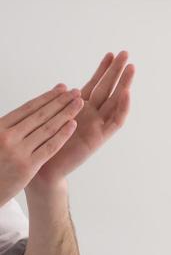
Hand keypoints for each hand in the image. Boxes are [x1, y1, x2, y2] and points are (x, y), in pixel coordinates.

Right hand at [0, 86, 82, 202]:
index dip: (47, 97)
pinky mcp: (27, 166)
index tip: (61, 88)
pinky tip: (73, 124)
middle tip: (76, 92)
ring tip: (79, 103)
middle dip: (60, 101)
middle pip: (40, 115)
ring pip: (47, 128)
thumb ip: (8, 125)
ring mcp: (18, 151)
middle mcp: (7, 137)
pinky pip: (49, 147)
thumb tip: (26, 111)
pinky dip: (62, 135)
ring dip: (66, 113)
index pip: (28, 108)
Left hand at [32, 52, 134, 188]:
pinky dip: (123, 107)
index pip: (94, 84)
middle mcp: (92, 114)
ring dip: (124, 84)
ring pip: (115, 100)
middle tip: (126, 54)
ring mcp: (98, 124)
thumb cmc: (46, 145)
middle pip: (108, 88)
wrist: (44, 169)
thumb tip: (64, 85)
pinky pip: (116, 121)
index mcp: (80, 108)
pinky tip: (126, 93)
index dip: (102, 69)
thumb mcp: (52, 117)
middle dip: (116, 70)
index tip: (109, 54)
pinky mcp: (100, 137)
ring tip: (131, 67)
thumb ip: (59, 102)